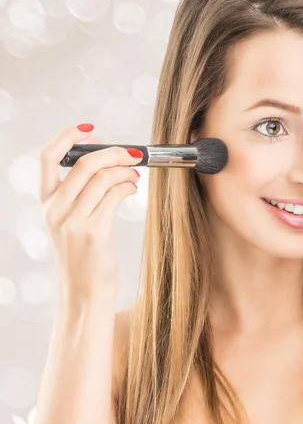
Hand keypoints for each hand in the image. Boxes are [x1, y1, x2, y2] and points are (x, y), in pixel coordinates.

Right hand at [39, 124, 142, 304]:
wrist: (85, 294)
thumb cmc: (84, 258)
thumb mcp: (71, 224)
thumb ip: (79, 196)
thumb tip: (104, 164)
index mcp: (46, 204)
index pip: (46, 159)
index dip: (66, 137)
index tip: (89, 129)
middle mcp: (55, 210)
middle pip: (83, 164)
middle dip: (112, 152)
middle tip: (131, 154)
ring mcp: (73, 221)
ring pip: (101, 177)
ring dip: (125, 170)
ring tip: (135, 174)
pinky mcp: (93, 232)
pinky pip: (114, 195)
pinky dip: (127, 185)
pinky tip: (133, 188)